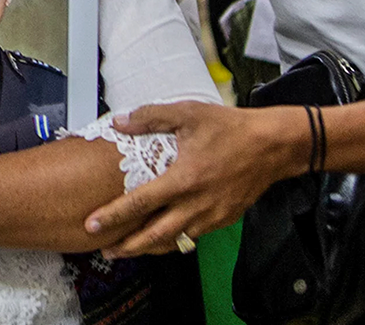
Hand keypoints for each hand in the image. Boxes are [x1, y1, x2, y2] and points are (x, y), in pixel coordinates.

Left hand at [82, 102, 305, 257]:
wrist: (272, 145)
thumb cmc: (231, 128)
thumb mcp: (187, 113)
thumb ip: (149, 117)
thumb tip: (119, 122)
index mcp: (183, 179)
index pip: (139, 204)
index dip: (112, 216)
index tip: (91, 225)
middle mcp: (196, 204)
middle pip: (154, 236)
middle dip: (127, 247)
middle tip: (105, 250)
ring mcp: (211, 215)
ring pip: (175, 241)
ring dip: (149, 248)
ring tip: (128, 248)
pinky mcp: (223, 220)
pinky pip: (193, 236)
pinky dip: (175, 240)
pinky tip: (163, 237)